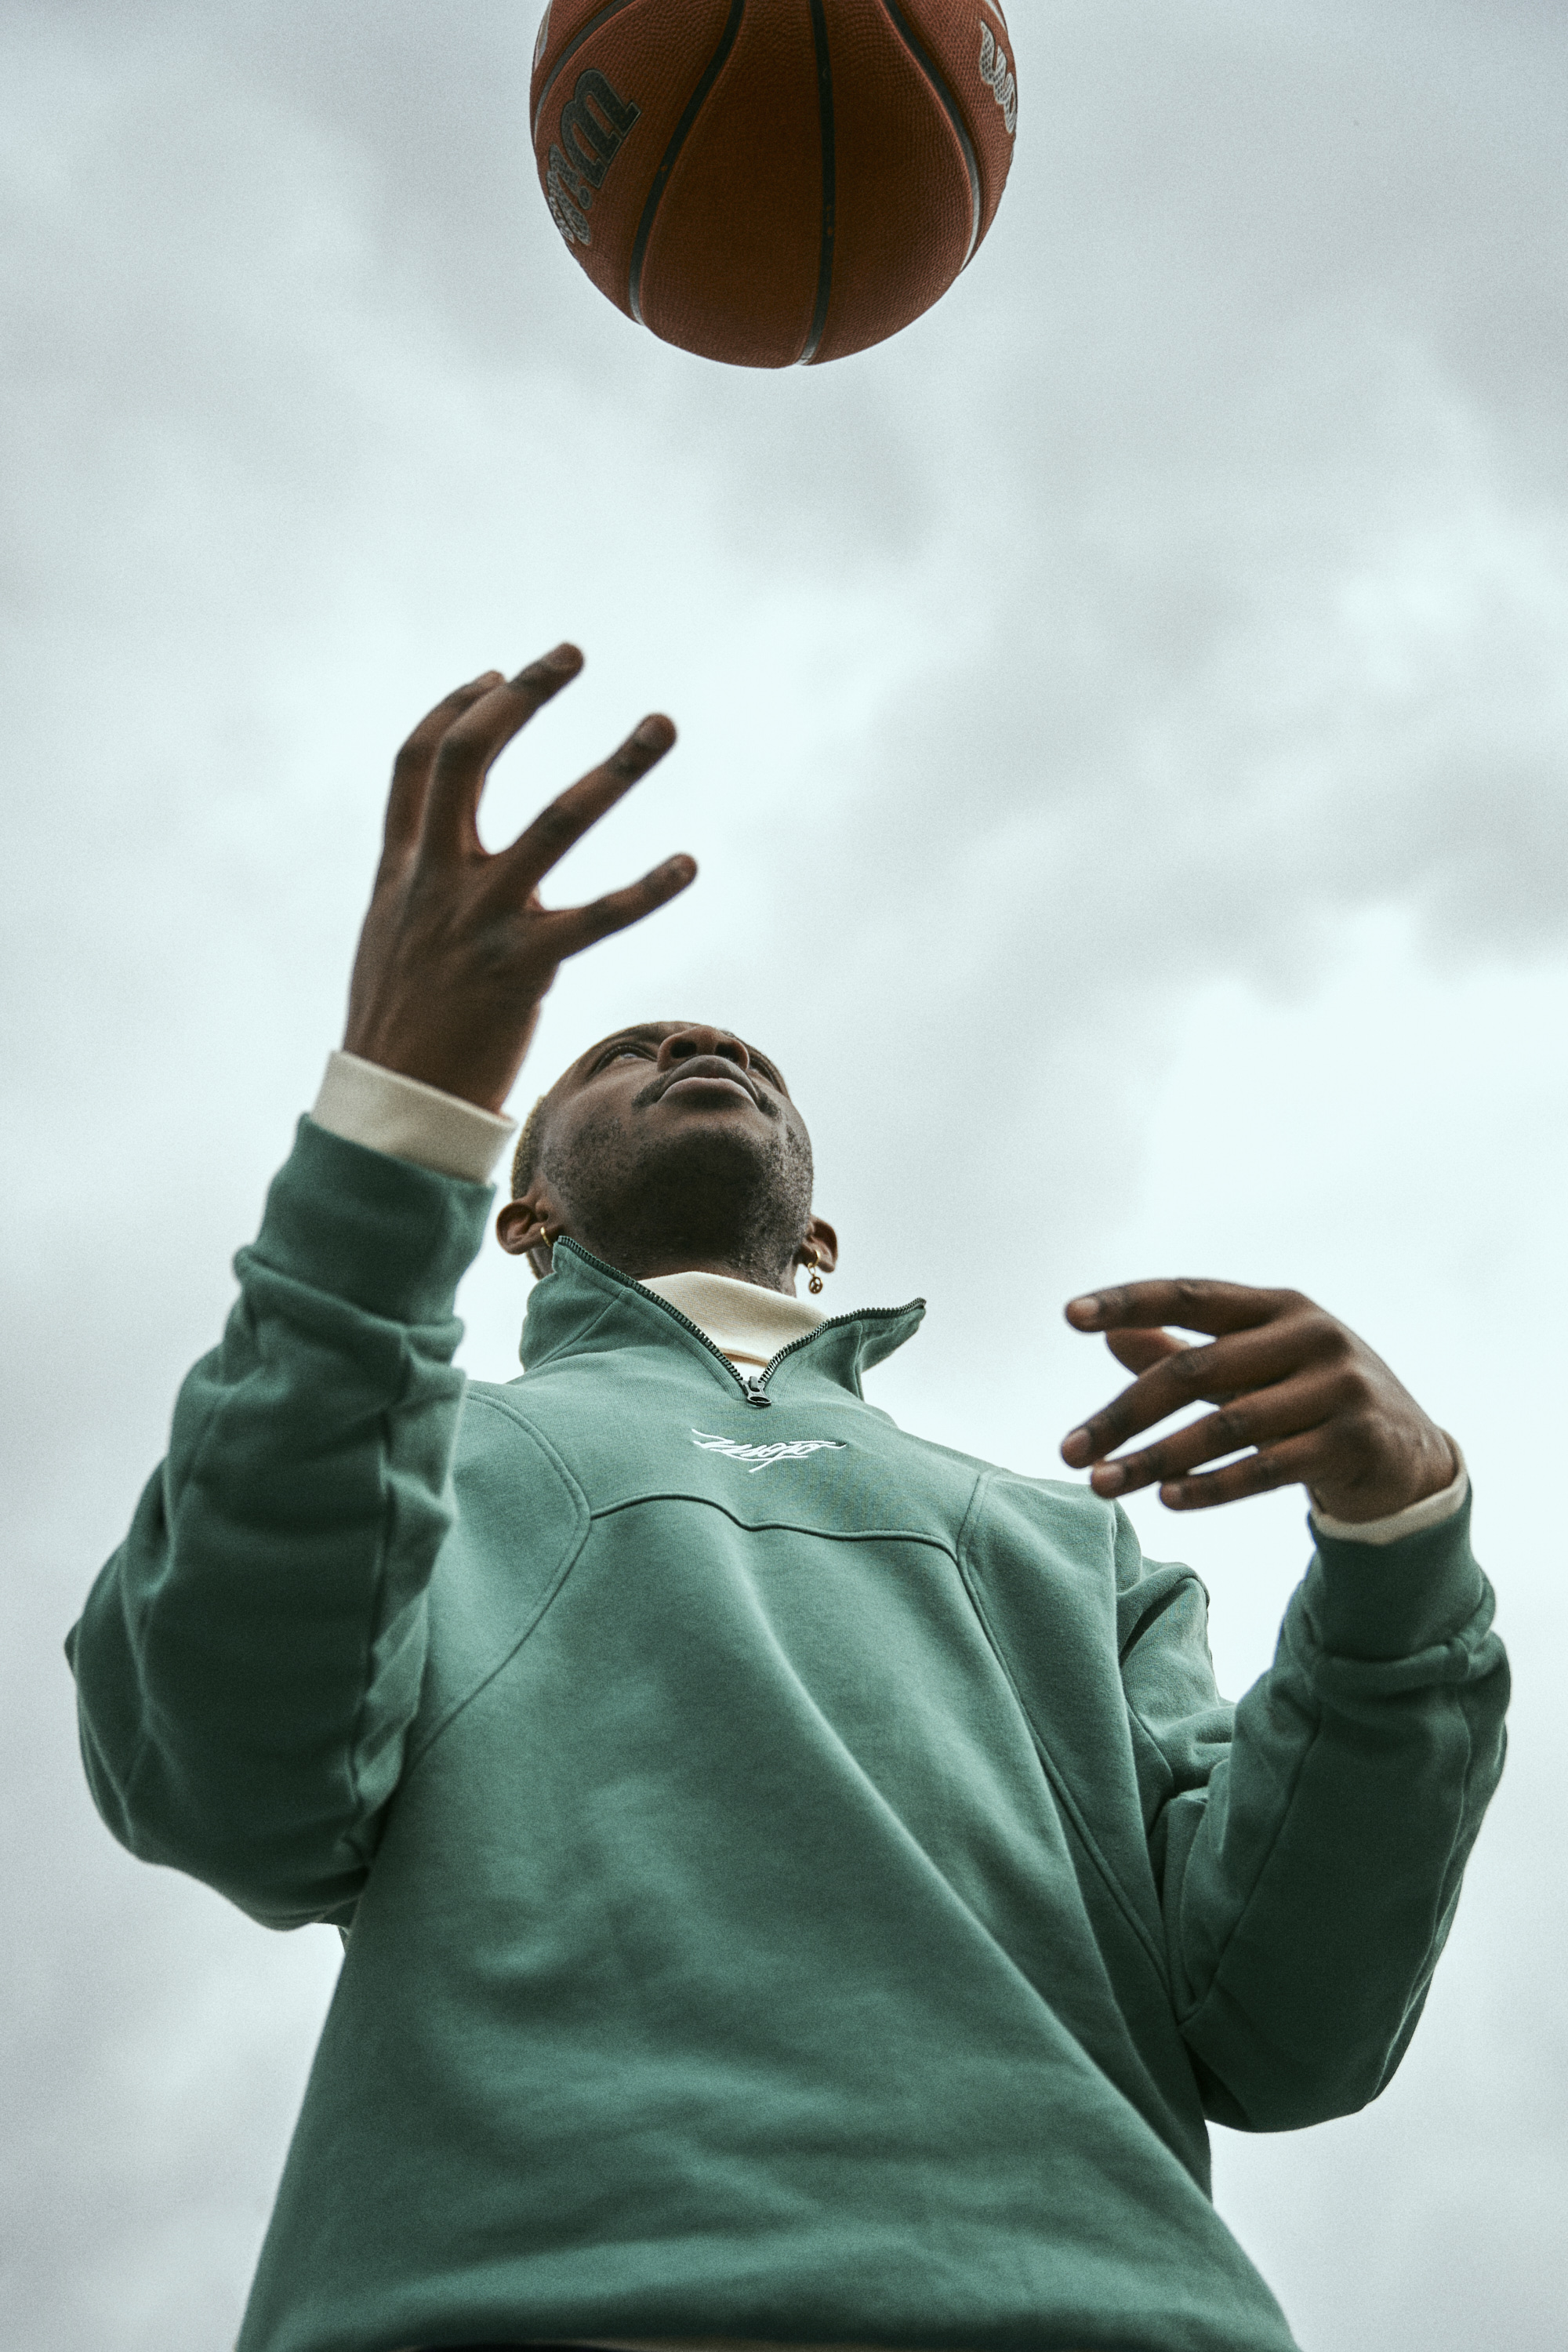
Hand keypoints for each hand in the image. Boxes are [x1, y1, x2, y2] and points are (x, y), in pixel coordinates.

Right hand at [342, 647, 693, 1112]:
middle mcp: (436, 879)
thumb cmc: (398, 1025)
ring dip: (617, 766)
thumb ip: (416, 881)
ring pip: (556, 822)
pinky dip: (648, 889)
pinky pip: (599, 920)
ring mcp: (480, 921)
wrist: (393, 1106)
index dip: (458, 708)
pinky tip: (689, 863)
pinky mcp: (524, 969)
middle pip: (472, 758)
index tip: (499, 675)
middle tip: (572, 653)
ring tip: (661, 724)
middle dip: (524, 697)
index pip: (419, 760)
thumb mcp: (388, 935)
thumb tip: (436, 846)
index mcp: (400, 867)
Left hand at [1059, 1279, 1456, 1520]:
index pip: (1190, 1295)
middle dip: (1124, 1414)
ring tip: (1102, 1485)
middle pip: (1196, 1371)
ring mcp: (1337, 1387)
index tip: (1070, 1315)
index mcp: (1277, 1306)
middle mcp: (1309, 1335)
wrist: (1410, 1456)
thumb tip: (1109, 1333)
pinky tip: (1169, 1500)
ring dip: (1156, 1460)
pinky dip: (1213, 1485)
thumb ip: (1184, 1352)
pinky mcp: (1354, 1441)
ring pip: (1227, 1426)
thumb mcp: (1254, 1368)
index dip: (1130, 1301)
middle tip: (1070, 1450)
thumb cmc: (1312, 1401)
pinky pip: (1268, 1467)